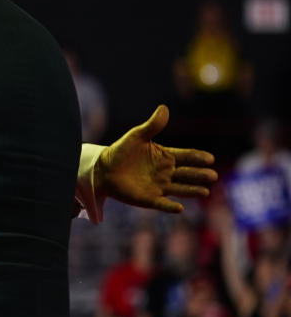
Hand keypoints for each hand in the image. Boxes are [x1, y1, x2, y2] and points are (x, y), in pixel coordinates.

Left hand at [94, 105, 215, 212]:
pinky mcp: (149, 199)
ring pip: (180, 189)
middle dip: (200, 175)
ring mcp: (159, 186)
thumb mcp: (137, 136)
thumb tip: (164, 108)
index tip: (209, 158)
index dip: (197, 157)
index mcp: (166, 156)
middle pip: (187, 174)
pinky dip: (170, 207)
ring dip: (192, 190)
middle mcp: (167, 173)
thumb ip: (152, 125)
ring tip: (205, 191)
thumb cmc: (122, 151)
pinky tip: (179, 208)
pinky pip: (162, 204)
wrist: (104, 169)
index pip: (186, 156)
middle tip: (213, 175)